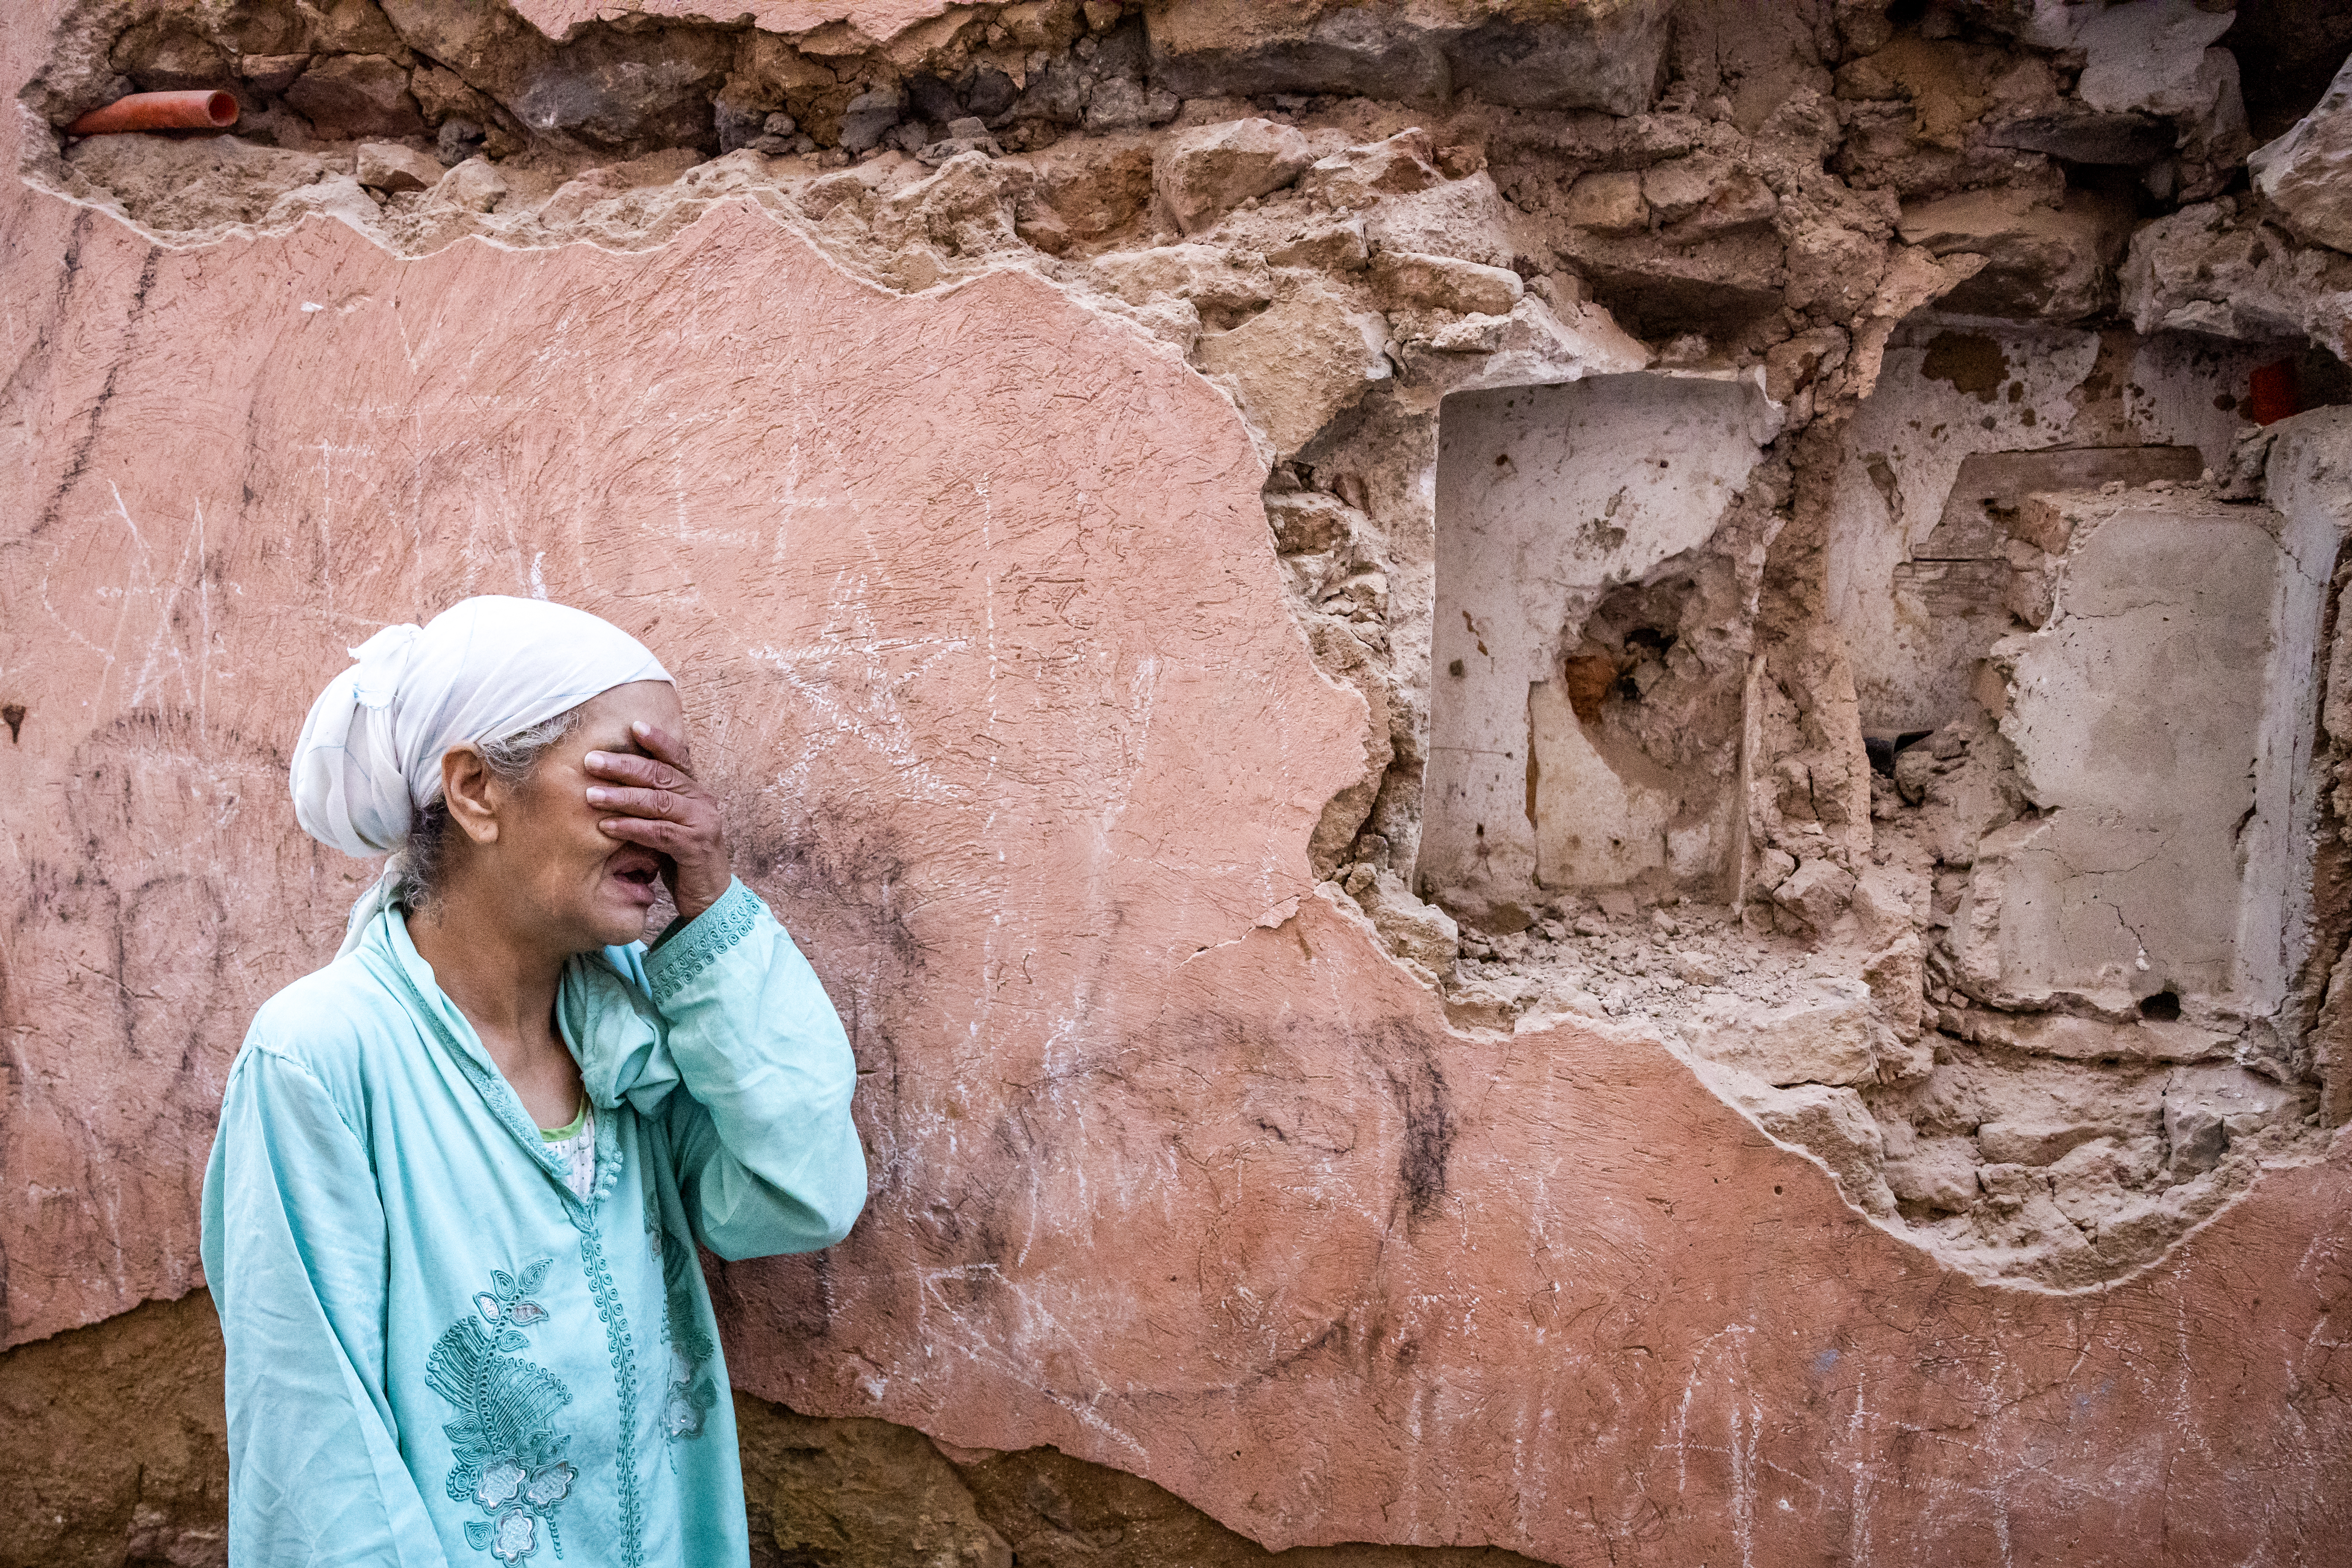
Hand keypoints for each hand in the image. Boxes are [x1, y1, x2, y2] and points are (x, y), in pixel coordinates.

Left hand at [583, 722, 731, 922]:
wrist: (710, 899)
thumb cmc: (682, 860)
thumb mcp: (667, 825)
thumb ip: (653, 803)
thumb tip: (612, 781)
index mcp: (697, 792)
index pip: (678, 759)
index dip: (658, 741)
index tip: (633, 725)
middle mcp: (704, 802)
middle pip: (662, 775)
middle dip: (625, 766)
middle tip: (592, 761)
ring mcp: (703, 823)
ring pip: (659, 801)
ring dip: (622, 796)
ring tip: (591, 794)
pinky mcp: (696, 847)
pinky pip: (658, 832)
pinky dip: (631, 827)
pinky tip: (606, 825)